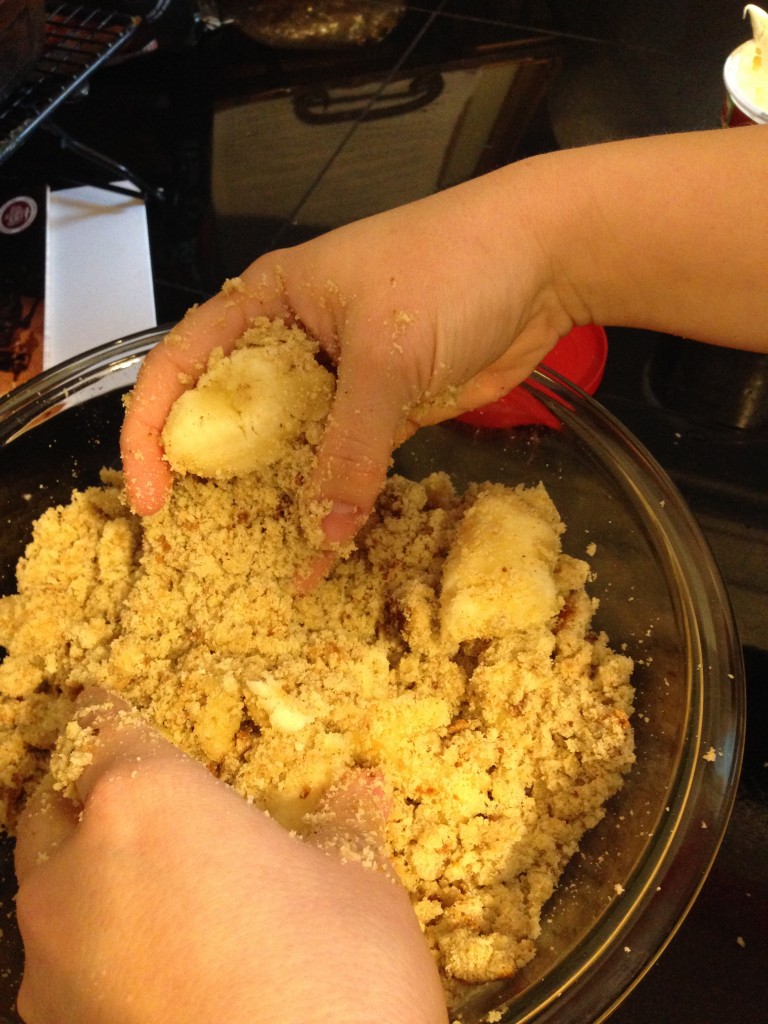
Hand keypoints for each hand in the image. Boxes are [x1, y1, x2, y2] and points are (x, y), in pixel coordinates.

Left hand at [14, 691, 447, 1023]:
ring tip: (146, 886)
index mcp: (147, 803)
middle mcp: (77, 873)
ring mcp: (53, 966)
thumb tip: (359, 792)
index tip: (97, 695)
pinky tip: (152, 966)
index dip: (102, 710)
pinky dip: (93, 948)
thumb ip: (341, 826)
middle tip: (126, 792)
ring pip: (48, 891)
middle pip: (53, 807)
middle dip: (81, 791)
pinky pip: (62, 967)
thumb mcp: (359, 885)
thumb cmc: (338, 978)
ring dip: (85, 874)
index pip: (102, 730)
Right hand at [121, 165, 575, 542]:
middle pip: (231, 418)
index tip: (154, 495)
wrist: (543, 260)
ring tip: (263, 560)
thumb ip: (352, 445)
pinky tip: (330, 543)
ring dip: (279, 500)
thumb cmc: (454, 266)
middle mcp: (291, 346)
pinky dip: (337, 502)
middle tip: (203, 543)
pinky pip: (346, 464)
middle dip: (214, 479)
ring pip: (291, 450)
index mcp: (267, 305)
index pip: (181, 366)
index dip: (151, 430)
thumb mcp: (387, 356)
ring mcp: (338, 382)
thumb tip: (324, 530)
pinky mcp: (383, 413)